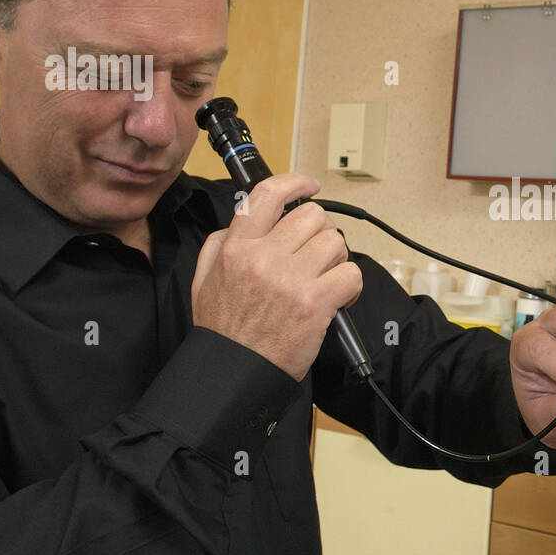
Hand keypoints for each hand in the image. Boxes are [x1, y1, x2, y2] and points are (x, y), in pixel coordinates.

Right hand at [191, 173, 362, 380]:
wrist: (233, 372)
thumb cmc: (223, 329)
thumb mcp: (203, 278)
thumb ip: (220, 243)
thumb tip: (248, 218)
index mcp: (236, 248)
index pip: (268, 194)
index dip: (295, 182)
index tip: (310, 185)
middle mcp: (263, 258)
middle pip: (313, 216)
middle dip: (320, 232)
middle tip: (315, 254)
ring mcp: (291, 280)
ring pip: (335, 242)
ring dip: (336, 258)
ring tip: (324, 278)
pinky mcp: (316, 303)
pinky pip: (351, 273)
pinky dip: (351, 285)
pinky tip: (337, 297)